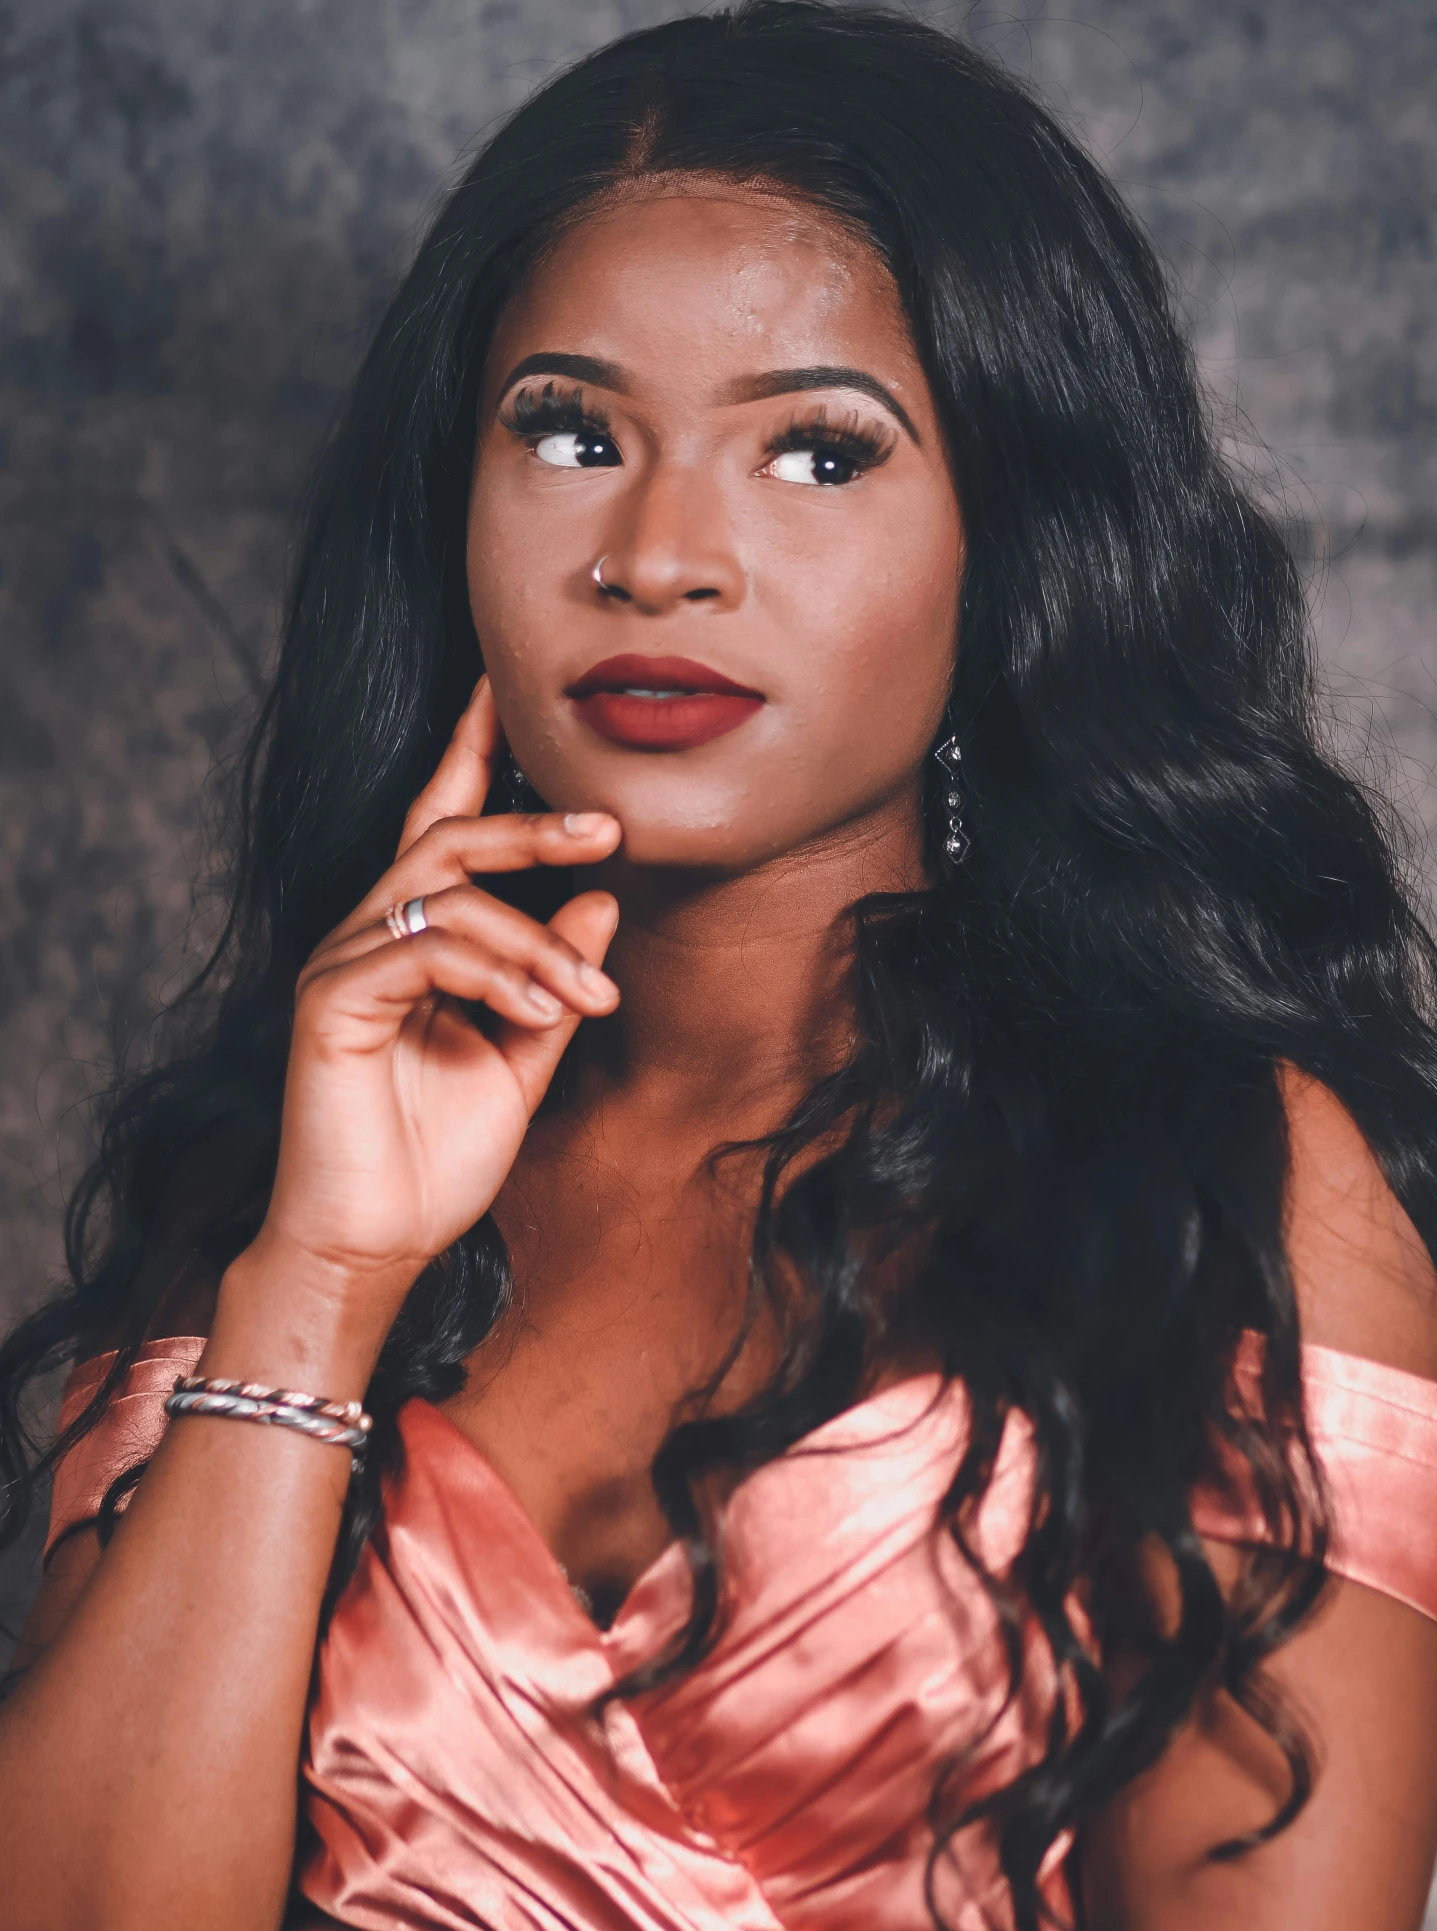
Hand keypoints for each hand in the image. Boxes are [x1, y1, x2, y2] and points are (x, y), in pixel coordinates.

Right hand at [252, 677, 621, 1301]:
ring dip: (535, 932)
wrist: (376, 1245)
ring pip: (446, 892)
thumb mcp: (524, 1060)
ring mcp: (344, 962)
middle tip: (611, 825)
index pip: (442, 822)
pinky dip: (495, 970)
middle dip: (533, 824)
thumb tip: (604, 901)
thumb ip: (557, 980)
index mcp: (416, 940)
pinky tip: (540, 1008)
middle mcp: (372, 934)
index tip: (509, 685)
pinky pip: (424, 950)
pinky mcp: (331, 1000)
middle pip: (448, 835)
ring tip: (589, 992)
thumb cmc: (437, 1159)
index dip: (471, 750)